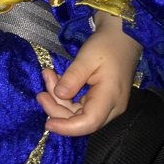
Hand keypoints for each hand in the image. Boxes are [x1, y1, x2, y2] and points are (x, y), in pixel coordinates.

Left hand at [36, 11, 141, 135]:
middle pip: (81, 120)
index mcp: (111, 97)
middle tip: (42, 88)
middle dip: (58, 106)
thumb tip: (59, 95)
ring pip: (78, 113)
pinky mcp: (101, 100)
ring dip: (59, 99)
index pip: (88, 123)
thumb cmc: (107, 44)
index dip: (67, 127)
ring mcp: (107, 105)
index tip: (48, 123)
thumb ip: (73, 77)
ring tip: (48, 75)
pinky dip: (66, 95)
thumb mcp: (87, 57)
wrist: (122, 36)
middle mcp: (111, 107)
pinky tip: (57, 79)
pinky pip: (80, 105)